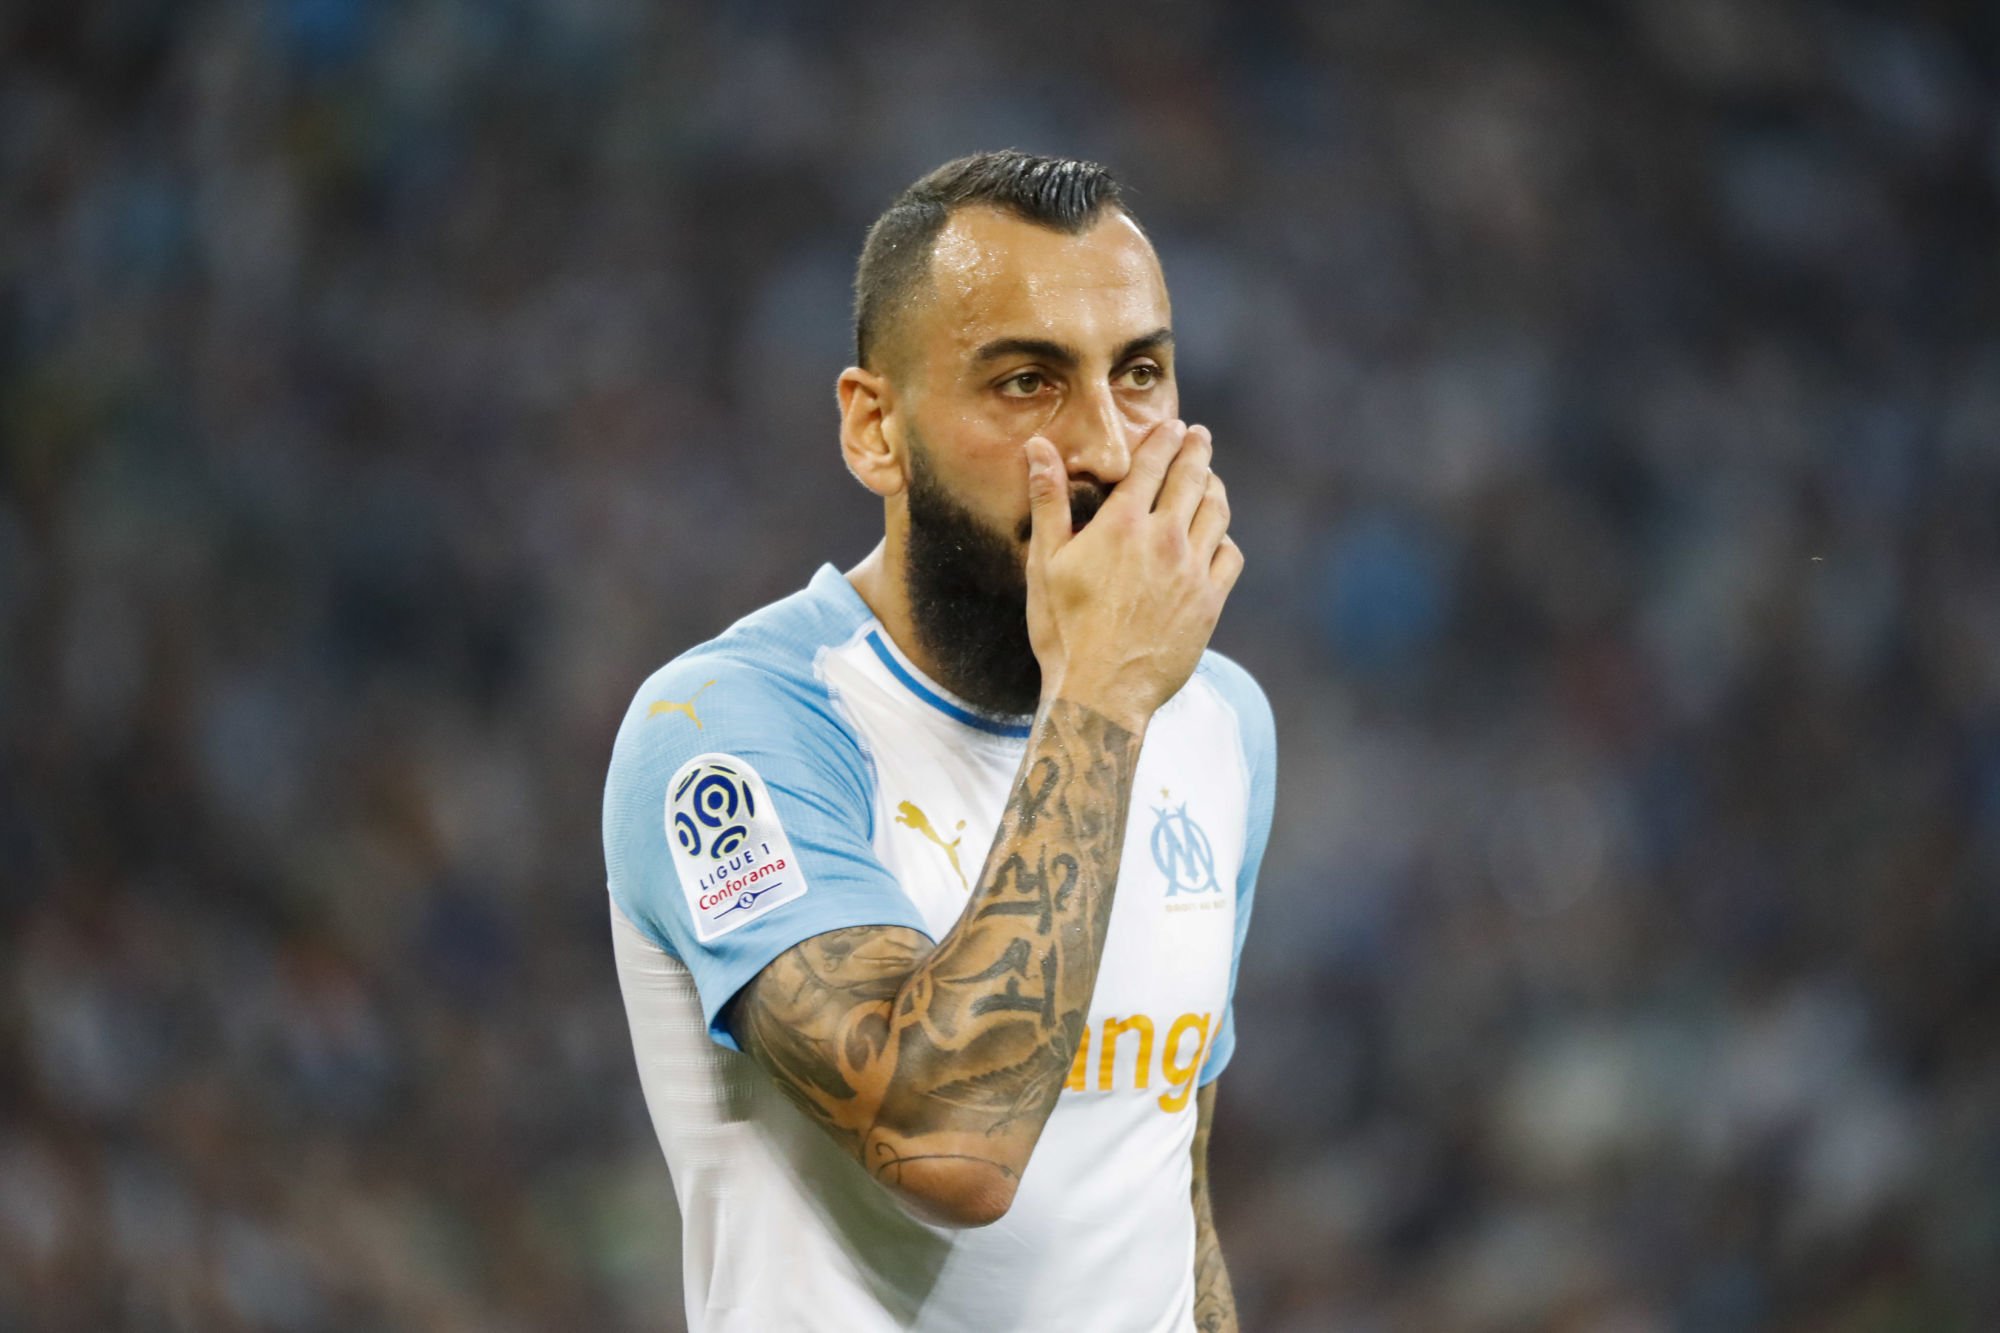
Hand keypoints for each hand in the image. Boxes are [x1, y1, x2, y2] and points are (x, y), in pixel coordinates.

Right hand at [1024, 420, 1242, 730]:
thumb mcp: (1045, 563)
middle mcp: (1164, 540)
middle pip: (1192, 479)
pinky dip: (1224, 540)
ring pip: (1216, 513)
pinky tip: (1215, 539)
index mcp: (1122, 525)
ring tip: (1209, 480)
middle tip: (1199, 436)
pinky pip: (1230, 556)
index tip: (1173, 425)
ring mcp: (1192, 571)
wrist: (1101, 693)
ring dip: (1214, 488)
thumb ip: (1048, 501)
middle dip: (1197, 451)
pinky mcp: (1210, 603)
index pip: (1152, 464)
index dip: (1164, 439)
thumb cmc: (1063, 630)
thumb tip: (1038, 448)